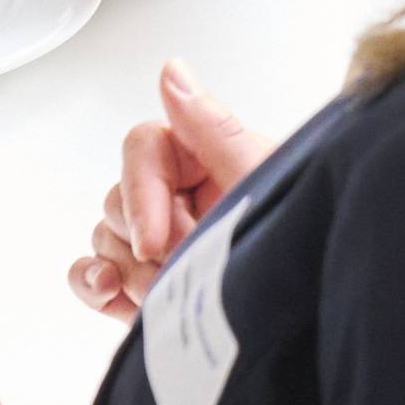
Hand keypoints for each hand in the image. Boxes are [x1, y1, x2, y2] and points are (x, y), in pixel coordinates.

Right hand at [68, 60, 279, 318]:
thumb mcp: (263, 190)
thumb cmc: (300, 255)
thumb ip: (214, 130)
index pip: (145, 148)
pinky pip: (93, 273)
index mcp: (212, 162)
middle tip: (178, 275)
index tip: (154, 241)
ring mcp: (164, 245)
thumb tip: (172, 71)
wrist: (311, 333)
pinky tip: (117, 297)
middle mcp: (185, 199)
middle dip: (140, 243)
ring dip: (125, 271)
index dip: (140, 192)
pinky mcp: (147, 287)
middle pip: (119, 196)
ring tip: (166, 299)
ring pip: (105, 236)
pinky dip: (94, 284)